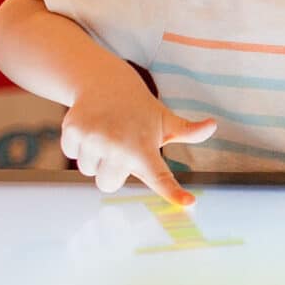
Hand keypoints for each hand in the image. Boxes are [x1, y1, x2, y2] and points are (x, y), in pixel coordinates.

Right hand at [59, 79, 214, 206]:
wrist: (106, 82)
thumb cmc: (140, 110)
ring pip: (89, 170)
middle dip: (113, 171)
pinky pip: (73, 155)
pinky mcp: (72, 132)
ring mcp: (93, 139)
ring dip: (95, 158)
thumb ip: (188, 131)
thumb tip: (212, 125)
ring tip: (106, 134)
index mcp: (144, 147)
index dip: (173, 192)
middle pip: (108, 184)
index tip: (188, 203)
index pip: (161, 176)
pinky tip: (91, 128)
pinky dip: (79, 146)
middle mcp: (118, 145)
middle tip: (120, 146)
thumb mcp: (166, 121)